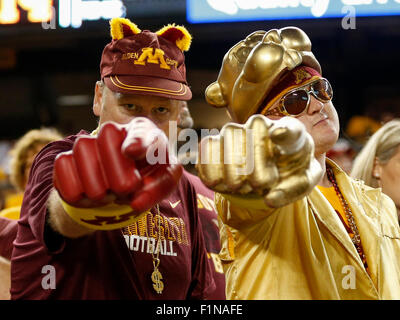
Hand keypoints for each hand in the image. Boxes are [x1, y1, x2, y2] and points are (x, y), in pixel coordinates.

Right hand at [53, 118, 181, 212]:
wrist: (120, 191)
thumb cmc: (149, 178)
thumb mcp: (164, 181)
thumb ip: (159, 187)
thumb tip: (135, 202)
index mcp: (144, 132)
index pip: (142, 131)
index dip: (137, 140)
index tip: (131, 152)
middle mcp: (115, 131)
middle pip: (108, 136)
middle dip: (118, 173)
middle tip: (126, 190)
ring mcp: (88, 142)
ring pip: (84, 149)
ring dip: (98, 187)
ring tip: (110, 194)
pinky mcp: (66, 158)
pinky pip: (63, 167)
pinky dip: (76, 191)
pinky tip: (89, 195)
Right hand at [197, 115, 321, 207]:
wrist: (272, 168)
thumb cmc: (290, 172)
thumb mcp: (302, 183)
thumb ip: (291, 191)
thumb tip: (269, 200)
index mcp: (292, 134)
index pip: (291, 130)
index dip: (284, 133)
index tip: (278, 136)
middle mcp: (261, 125)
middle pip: (251, 142)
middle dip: (252, 171)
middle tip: (259, 187)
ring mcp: (236, 130)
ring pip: (226, 143)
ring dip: (231, 174)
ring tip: (241, 187)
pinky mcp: (218, 140)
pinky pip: (206, 150)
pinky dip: (210, 171)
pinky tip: (218, 184)